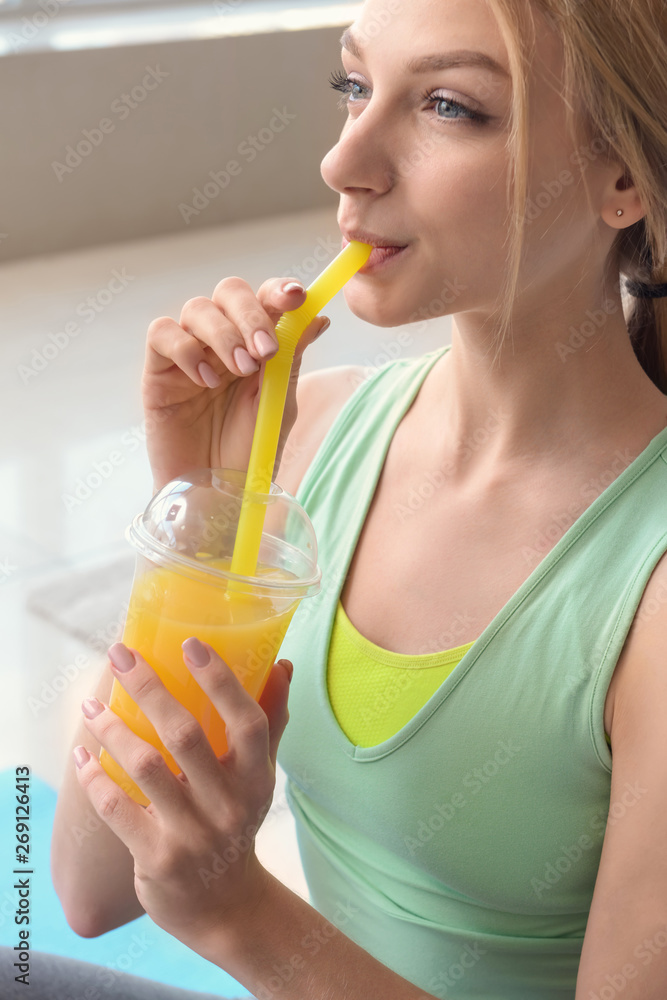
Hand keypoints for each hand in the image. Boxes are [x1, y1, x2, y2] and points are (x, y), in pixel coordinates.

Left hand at [73, 638, 291, 955]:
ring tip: (91, 704)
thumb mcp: (260, 775)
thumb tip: (282, 664)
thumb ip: (269, 720)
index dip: (221, 681)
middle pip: (186, 736)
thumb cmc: (239, 823)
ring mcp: (193, 834)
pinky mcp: (158, 858)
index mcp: (256, 777)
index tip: (190, 644)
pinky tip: (83, 753)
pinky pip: (117, 809)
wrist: (226, 906)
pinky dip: (96, 777)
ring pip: (146, 767)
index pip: (247, 721)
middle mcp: (229, 804)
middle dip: (150, 688)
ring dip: (113, 729)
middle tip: (120, 654)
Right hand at [143, 276, 329, 491]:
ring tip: (240, 371)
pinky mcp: (158, 372)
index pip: (265, 299)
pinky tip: (204, 381)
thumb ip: (292, 358)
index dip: (279, 290)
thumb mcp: (280, 404)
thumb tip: (318, 316)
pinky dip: (186, 349)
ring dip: (224, 334)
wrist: (215, 495)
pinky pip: (163, 333)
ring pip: (198, 308)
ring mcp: (188, 353)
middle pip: (229, 292)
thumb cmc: (249, 453)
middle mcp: (222, 341)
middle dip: (251, 313)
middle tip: (265, 350)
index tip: (297, 296)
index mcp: (256, 343)